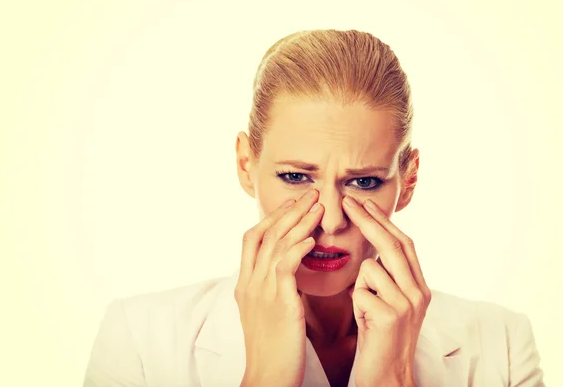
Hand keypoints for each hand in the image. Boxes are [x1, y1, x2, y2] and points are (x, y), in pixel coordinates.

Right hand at [235, 188, 323, 386]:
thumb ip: (273, 290)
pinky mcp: (278, 301)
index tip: (292, 206)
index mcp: (245, 284)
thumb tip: (287, 274)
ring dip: (298, 222)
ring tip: (317, 207)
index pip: (252, 239)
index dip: (272, 219)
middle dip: (288, 211)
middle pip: (264, 234)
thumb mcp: (266, 314)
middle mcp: (249, 283)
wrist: (267, 376)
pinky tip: (313, 238)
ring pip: (276, 244)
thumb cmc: (273, 349)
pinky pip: (286, 265)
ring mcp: (261, 291)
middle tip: (309, 194)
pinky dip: (298, 247)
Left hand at [342, 197, 430, 386]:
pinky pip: (360, 291)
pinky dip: (357, 303)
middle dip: (368, 220)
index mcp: (419, 286)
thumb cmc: (380, 339)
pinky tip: (365, 322)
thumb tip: (372, 248)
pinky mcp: (391, 316)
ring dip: (360, 285)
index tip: (364, 204)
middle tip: (346, 202)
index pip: (402, 244)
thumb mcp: (390, 303)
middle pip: (392, 245)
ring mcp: (407, 303)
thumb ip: (387, 277)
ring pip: (371, 268)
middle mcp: (419, 291)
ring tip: (367, 311)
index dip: (383, 222)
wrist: (388, 377)